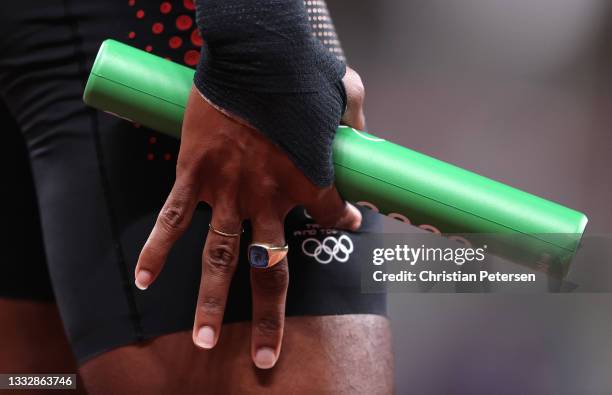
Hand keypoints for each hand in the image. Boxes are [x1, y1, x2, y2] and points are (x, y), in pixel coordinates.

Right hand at [135, 66, 366, 368]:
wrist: (254, 52)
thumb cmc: (300, 69)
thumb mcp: (340, 94)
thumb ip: (354, 118)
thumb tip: (361, 132)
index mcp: (309, 180)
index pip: (331, 217)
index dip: (341, 222)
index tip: (344, 222)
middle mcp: (269, 197)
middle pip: (271, 268)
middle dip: (269, 317)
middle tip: (266, 358)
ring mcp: (229, 191)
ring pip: (218, 258)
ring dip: (209, 301)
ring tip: (203, 338)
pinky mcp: (194, 175)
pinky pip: (172, 221)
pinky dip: (155, 251)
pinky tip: (142, 280)